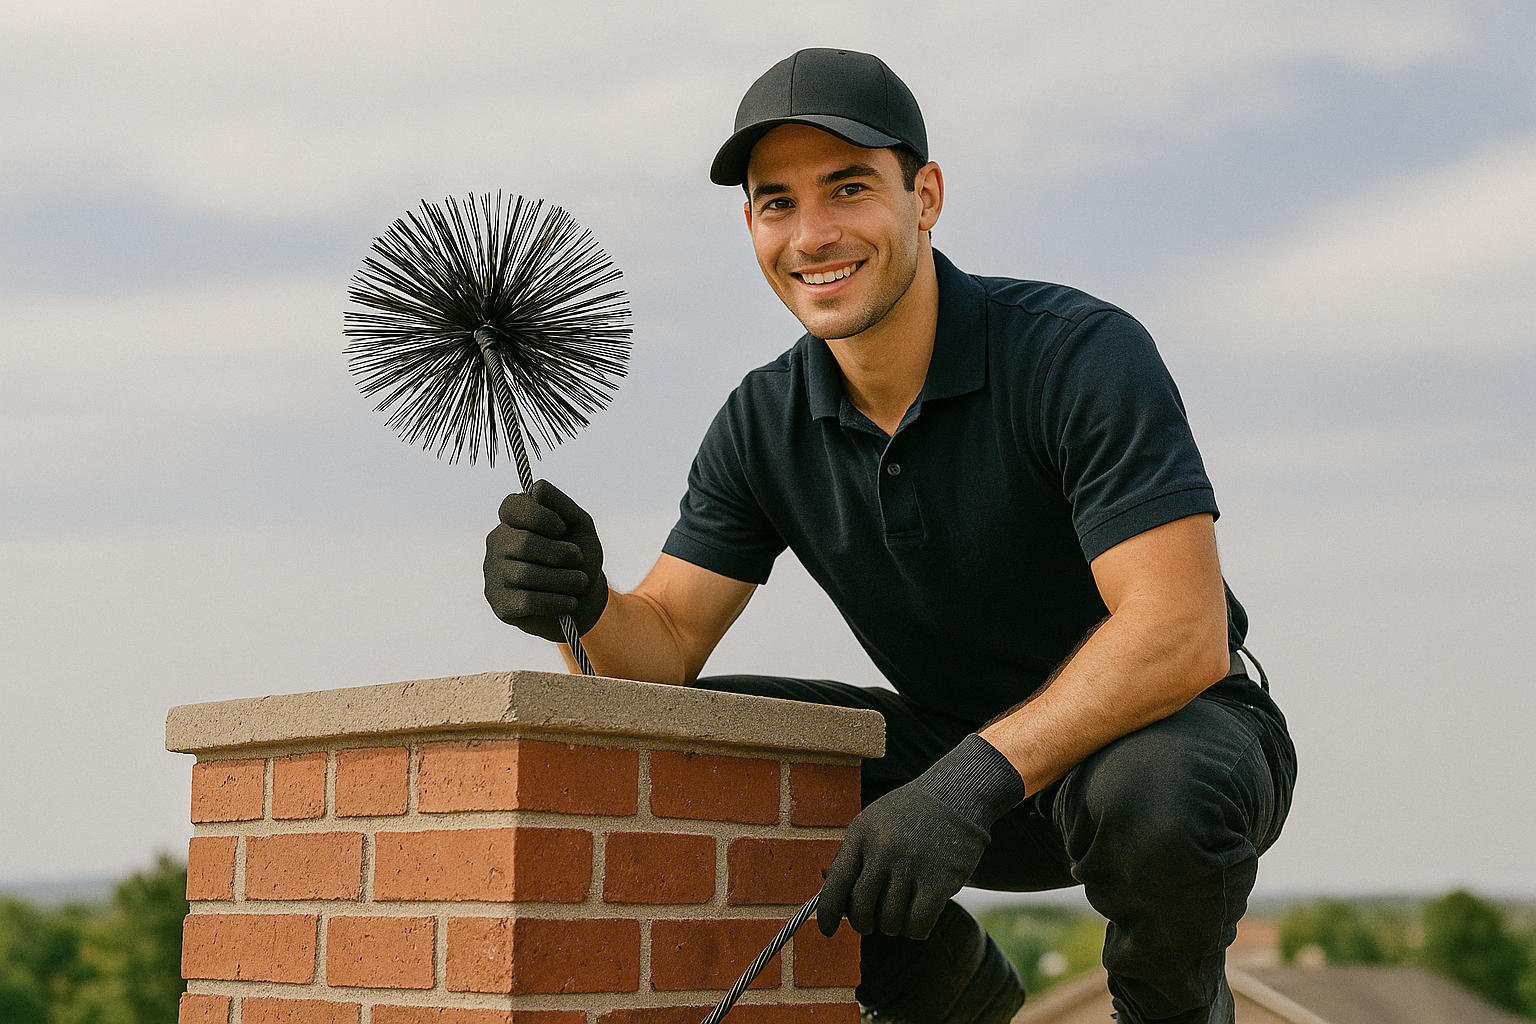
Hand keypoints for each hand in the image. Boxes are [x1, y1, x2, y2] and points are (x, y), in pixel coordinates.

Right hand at [483, 479, 607, 642]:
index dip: (540, 516)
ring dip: (564, 579)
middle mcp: (497, 544)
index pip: (512, 507)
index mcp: (513, 521)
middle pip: (524, 543)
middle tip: (579, 560)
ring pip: (526, 574)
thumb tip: (537, 489)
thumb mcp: (579, 526)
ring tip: (581, 583)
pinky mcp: (500, 603)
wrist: (582, 600)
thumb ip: (561, 504)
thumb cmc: (578, 558)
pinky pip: (526, 601)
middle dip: (560, 553)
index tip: (562, 528)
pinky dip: (555, 601)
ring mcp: (494, 574)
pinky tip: (571, 602)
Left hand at [817, 734, 1024, 939]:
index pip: (836, 884)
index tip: (827, 930)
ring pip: (890, 922)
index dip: (828, 913)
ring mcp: (911, 865)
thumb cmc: (909, 815)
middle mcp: (883, 850)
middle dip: (864, 923)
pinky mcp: (939, 881)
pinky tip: (919, 917)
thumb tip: (832, 903)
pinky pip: (917, 924)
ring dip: (893, 925)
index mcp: (861, 835)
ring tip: (901, 910)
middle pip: (861, 909)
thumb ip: (853, 859)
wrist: (955, 796)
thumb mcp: (872, 824)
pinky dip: (916, 929)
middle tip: (873, 921)